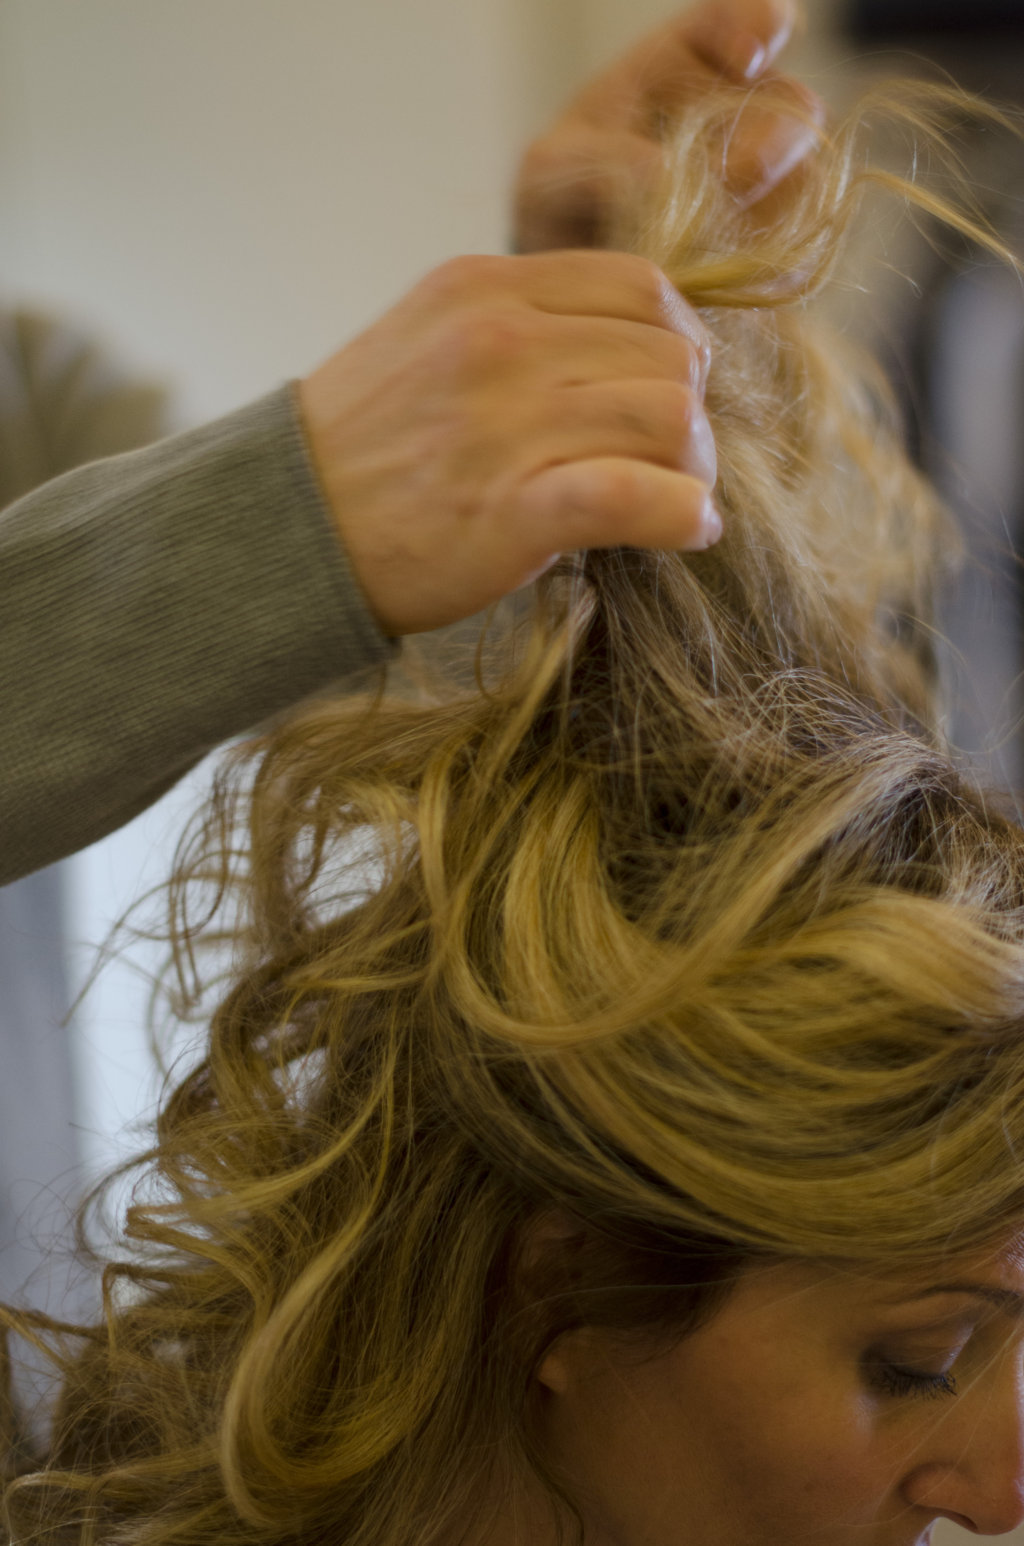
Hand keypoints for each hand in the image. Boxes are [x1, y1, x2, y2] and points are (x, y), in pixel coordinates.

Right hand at [297, 251, 717, 636]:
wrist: (286, 534)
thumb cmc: (363, 450)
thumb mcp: (427, 340)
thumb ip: (517, 326)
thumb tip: (627, 350)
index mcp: (483, 289)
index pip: (641, 286)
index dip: (676, 343)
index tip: (665, 390)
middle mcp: (498, 341)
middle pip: (670, 353)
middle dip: (692, 409)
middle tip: (674, 459)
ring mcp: (505, 423)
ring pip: (671, 417)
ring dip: (695, 466)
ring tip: (676, 496)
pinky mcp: (512, 509)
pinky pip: (638, 494)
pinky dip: (681, 515)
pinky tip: (685, 529)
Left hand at [514, 0, 825, 252]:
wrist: (573, 286)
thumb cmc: (558, 207)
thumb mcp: (551, 175)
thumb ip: (596, 162)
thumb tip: (662, 171)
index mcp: (681, 67)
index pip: (739, 21)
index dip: (760, 24)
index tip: (749, 57)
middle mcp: (736, 114)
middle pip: (791, 103)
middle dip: (773, 137)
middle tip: (735, 175)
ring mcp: (762, 179)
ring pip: (805, 175)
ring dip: (776, 202)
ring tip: (722, 231)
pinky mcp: (770, 242)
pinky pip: (796, 243)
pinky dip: (773, 256)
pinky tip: (730, 271)